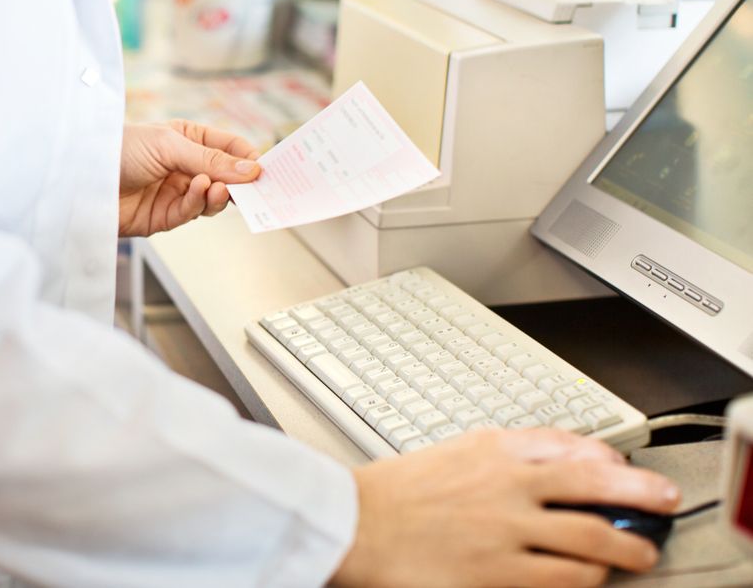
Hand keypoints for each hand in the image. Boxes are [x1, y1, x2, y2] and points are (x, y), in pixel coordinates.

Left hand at [118, 120, 260, 237]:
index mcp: (188, 139)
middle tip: (253, 187)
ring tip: (218, 188)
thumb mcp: (169, 144)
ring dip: (218, 195)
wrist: (81, 177)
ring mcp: (175, 192)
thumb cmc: (118, 147)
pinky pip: (190, 213)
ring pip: (212, 200)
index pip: (229, 148)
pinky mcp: (163, 217)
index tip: (265, 168)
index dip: (248, 158)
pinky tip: (198, 191)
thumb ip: (210, 159)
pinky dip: (198, 203)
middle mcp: (184, 166)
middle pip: (225, 178)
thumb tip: (251, 170)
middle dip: (239, 183)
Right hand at [330, 429, 680, 587]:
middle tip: (662, 501)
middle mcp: (507, 483)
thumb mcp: (452, 451)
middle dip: (640, 493)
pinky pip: (566, 578)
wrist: (354, 524)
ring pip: (591, 536)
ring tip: (640, 553)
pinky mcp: (500, 573)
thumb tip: (551, 455)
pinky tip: (596, 579)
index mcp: (493, 448)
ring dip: (625, 547)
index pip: (569, 444)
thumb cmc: (394, 493)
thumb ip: (501, 451)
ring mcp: (507, 529)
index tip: (625, 469)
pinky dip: (590, 578)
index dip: (608, 458)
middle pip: (595, 484)